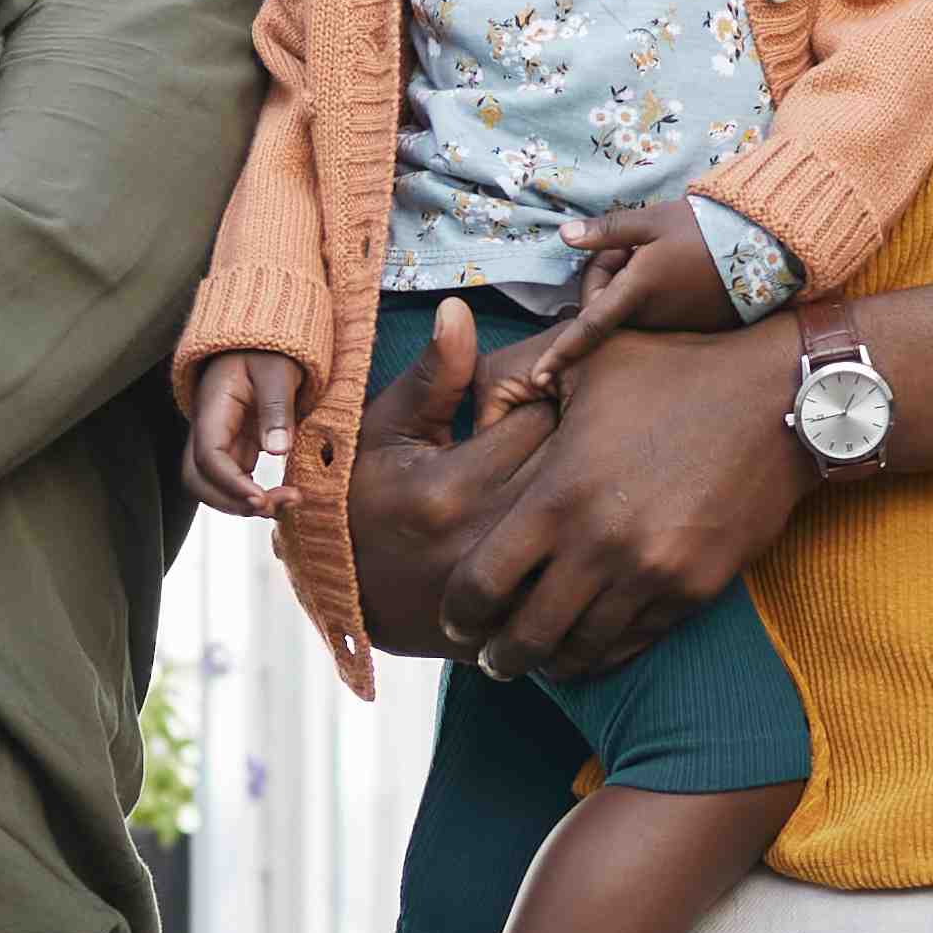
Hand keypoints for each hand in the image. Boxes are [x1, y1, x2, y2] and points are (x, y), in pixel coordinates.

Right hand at [180, 345, 305, 519]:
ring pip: (214, 486)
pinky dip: (253, 495)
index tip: (261, 499)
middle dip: (231, 503)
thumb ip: (277, 408)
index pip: (208, 457)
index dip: (230, 484)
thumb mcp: (277, 370)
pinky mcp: (236, 447)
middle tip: (276, 506)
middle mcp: (208, 429)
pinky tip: (283, 496)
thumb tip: (278, 449)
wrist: (262, 341)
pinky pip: (235, 480)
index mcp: (213, 408)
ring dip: (242, 504)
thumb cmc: (269, 349)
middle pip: (199, 480)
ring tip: (287, 501)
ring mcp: (220, 440)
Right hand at [340, 297, 561, 658]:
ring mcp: (502, 591)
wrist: (337, 591)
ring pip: (583, 534)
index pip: (542, 419)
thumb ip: (434, 376)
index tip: (549, 397)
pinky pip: (575, 589)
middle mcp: (483, 539)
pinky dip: (588, 560)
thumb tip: (459, 307)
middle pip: (576, 474)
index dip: (552, 401)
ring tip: (594, 480)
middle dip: (589, 445)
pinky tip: (585, 536)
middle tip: (591, 430)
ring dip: (595, 503)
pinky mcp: (514, 624)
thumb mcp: (384, 429)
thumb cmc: (360, 496)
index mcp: (452, 485)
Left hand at [434, 319, 812, 684]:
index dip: (461, 611)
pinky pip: (634, 642)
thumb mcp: (581, 358)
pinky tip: (590, 645)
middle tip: (490, 660)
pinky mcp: (694, 589)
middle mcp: (600, 544)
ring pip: (581, 651)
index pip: (483, 584)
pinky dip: (605, 651)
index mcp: (559, 493)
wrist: (778, 397)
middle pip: (526, 636)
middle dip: (499, 657)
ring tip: (539, 659)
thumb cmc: (671, 369)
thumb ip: (506, 383)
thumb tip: (467, 422)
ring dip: (552, 662)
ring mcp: (651, 573)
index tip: (458, 619)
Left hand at [501, 199, 745, 403]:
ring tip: (658, 255)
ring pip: (631, 310)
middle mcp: (652, 318)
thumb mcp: (652, 221)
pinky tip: (675, 271)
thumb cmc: (704, 229)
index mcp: (637, 292)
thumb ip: (606, 231)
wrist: (762, 246)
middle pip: (606, 307)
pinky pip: (657, 316)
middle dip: (606, 276)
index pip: (589, 327)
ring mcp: (673, 327)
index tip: (539, 376)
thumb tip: (564, 235)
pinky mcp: (693, 329)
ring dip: (630, 286)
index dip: (561, 352)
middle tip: (630, 246)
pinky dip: (653, 296)